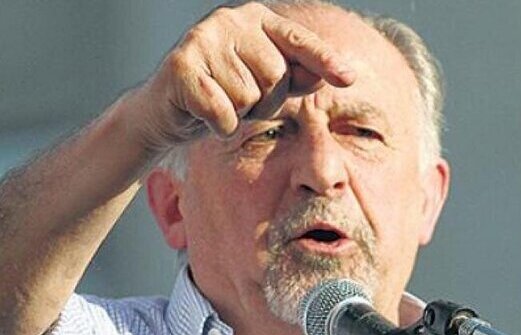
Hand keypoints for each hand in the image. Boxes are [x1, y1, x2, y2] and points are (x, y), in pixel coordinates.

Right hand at [133, 2, 353, 149]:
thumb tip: (324, 75)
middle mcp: (230, 20)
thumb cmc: (226, 94)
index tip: (350, 79)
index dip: (325, 60)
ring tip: (221, 102)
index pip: (298, 39)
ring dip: (240, 113)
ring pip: (250, 97)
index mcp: (256, 19)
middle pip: (276, 75)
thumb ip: (298, 76)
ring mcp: (203, 39)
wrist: (166, 110)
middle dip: (266, 100)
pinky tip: (204, 114)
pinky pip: (224, 113)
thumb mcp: (267, 84)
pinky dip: (220, 125)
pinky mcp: (181, 67)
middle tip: (241, 99)